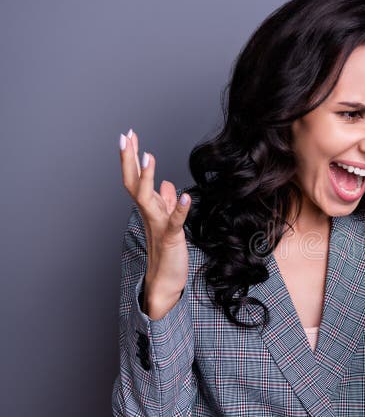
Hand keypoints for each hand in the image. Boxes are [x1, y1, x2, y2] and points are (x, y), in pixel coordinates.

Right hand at [119, 128, 190, 314]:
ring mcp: (157, 225)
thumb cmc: (167, 251)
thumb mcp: (169, 221)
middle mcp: (149, 214)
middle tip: (126, 136)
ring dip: (147, 177)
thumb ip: (167, 202)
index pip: (136, 178)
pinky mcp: (170, 239)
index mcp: (149, 208)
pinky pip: (174, 223)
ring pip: (146, 198)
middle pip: (134, 182)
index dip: (132, 157)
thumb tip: (166, 184)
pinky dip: (179, 210)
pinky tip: (186, 197)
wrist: (166, 281)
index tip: (129, 135)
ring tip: (148, 156)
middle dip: (129, 159)